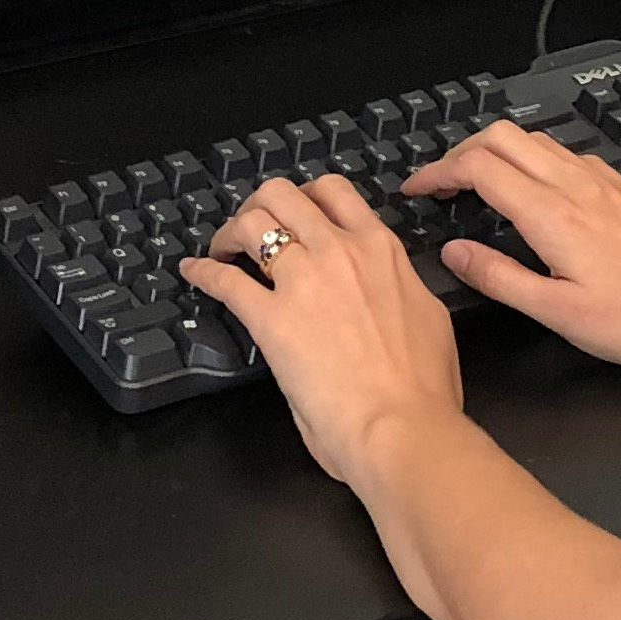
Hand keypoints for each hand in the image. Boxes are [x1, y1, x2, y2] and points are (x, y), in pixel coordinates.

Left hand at [179, 173, 464, 490]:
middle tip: (253, 226)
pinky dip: (203, 272)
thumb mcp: (426, 319)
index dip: (307, 197)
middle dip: (261, 204)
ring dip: (232, 230)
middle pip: (285, 194)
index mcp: (382, 252)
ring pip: (253, 222)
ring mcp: (304, 281)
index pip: (337, 194)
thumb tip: (391, 295)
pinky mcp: (270, 319)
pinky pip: (225, 280)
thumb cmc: (423, 390)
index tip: (296, 212)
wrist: (404, 426)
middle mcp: (340, 252)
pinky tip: (193, 272)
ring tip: (224, 249)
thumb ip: (399, 293)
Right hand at [405, 121, 620, 380]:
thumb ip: (499, 277)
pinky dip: (533, 162)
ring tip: (476, 187)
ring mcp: (604, 183)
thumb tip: (455, 252)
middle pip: (503, 136)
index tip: (416, 190)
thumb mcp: (558, 314)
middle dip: (461, 152)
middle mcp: (578, 187)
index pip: (479, 166)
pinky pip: (566, 156)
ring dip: (496, 153)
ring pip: (535, 140)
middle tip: (440, 184)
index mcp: (554, 215)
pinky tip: (533, 196)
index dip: (437, 172)